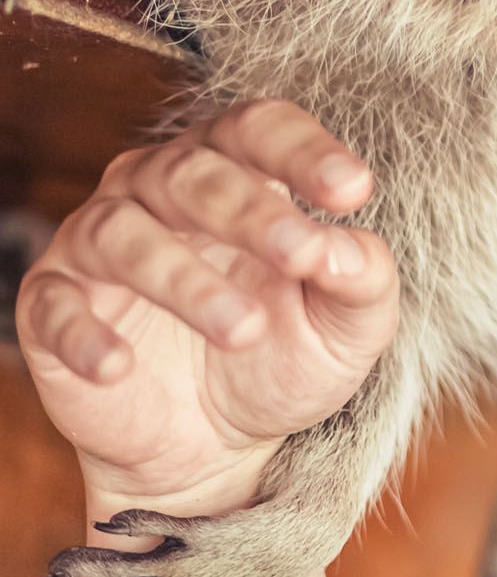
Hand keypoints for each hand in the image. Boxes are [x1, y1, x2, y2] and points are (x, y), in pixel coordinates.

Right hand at [15, 98, 397, 509]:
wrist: (215, 446)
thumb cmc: (285, 358)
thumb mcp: (348, 329)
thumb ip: (363, 281)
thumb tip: (347, 250)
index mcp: (238, 175)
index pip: (260, 130)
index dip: (304, 151)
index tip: (354, 191)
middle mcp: (159, 192)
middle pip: (192, 171)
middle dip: (251, 213)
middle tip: (302, 257)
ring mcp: (99, 247)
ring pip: (124, 232)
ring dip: (185, 279)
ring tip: (243, 330)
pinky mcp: (52, 308)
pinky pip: (54, 306)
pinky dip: (83, 334)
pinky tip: (119, 366)